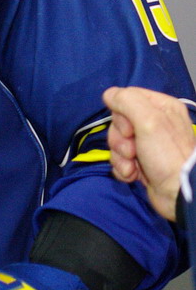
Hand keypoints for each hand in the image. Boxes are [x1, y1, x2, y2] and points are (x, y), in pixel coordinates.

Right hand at [103, 86, 195, 221]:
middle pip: (119, 122)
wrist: (179, 194)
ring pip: (118, 142)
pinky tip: (132, 175)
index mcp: (161, 107)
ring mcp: (148, 145)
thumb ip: (127, 101)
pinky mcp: (142, 163)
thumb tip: (108, 95)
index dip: (121, 114)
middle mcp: (155, 123)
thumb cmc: (166, 154)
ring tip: (132, 167)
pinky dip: (123, 169)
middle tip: (132, 151)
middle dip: (120, 139)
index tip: (129, 129)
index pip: (127, 98)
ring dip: (120, 157)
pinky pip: (121, 160)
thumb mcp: (149, 121)